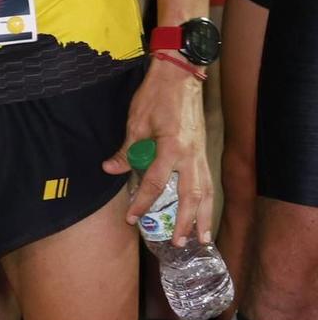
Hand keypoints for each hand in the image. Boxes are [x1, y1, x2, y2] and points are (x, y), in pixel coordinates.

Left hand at [104, 56, 212, 244]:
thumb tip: (111, 169)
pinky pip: (207, 182)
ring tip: (202, 239)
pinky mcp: (203, 151)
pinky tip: (204, 212)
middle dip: (185, 222)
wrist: (179, 76)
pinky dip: (207, 201)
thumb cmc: (155, 96)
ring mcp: (201, 154)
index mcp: (171, 148)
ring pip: (206, 193)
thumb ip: (127, 150)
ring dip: (203, 217)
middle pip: (191, 196)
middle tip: (179, 243)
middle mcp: (191, 156)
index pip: (155, 183)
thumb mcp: (135, 122)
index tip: (132, 219)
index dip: (142, 203)